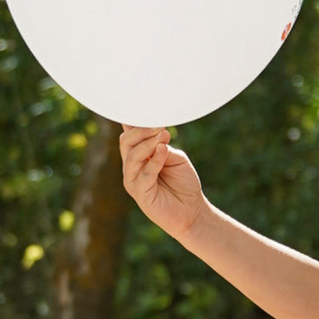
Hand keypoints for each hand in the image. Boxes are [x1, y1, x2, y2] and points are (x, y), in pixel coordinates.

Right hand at [121, 125, 207, 242]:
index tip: (146, 108)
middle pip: (125, 142)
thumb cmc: (184, 184)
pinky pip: (144, 173)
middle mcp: (132, 166)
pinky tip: (163, 151)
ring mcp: (133, 180)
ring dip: (147, 143)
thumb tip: (158, 133)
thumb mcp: (175, 158)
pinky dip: (154, 160)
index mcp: (139, 155)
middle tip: (159, 126)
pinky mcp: (139, 193)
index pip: (130, 134)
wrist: (192, 211)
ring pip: (131, 156)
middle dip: (141, 130)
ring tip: (164, 135)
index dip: (134, 121)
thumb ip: (163, 146)